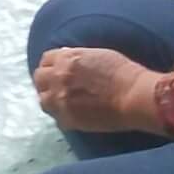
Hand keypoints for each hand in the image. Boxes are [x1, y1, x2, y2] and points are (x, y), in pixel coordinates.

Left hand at [33, 45, 161, 132]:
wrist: (134, 95)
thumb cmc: (123, 73)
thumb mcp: (98, 55)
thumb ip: (77, 57)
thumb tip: (66, 58)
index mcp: (67, 59)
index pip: (46, 60)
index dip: (51, 66)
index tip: (55, 71)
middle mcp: (59, 77)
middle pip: (39, 79)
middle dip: (46, 82)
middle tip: (55, 87)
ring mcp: (61, 99)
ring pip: (43, 100)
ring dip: (51, 100)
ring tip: (62, 103)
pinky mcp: (68, 118)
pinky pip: (56, 118)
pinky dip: (62, 116)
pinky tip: (73, 115)